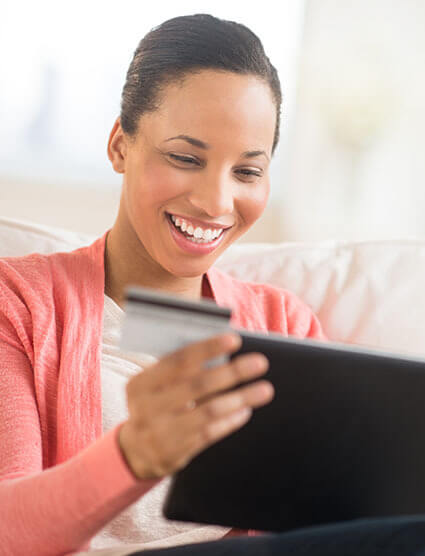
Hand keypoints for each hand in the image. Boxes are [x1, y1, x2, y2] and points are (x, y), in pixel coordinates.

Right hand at [118, 333, 273, 479]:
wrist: (136, 451)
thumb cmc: (154, 405)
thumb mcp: (154, 386)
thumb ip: (178, 370)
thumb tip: (221, 350)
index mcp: (140, 384)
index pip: (177, 361)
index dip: (207, 349)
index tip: (234, 340)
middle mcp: (148, 408)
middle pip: (197, 385)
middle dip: (231, 373)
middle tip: (259, 362)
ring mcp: (161, 432)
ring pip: (208, 411)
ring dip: (240, 398)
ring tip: (264, 389)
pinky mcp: (176, 452)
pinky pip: (210, 433)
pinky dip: (230, 420)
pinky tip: (246, 410)